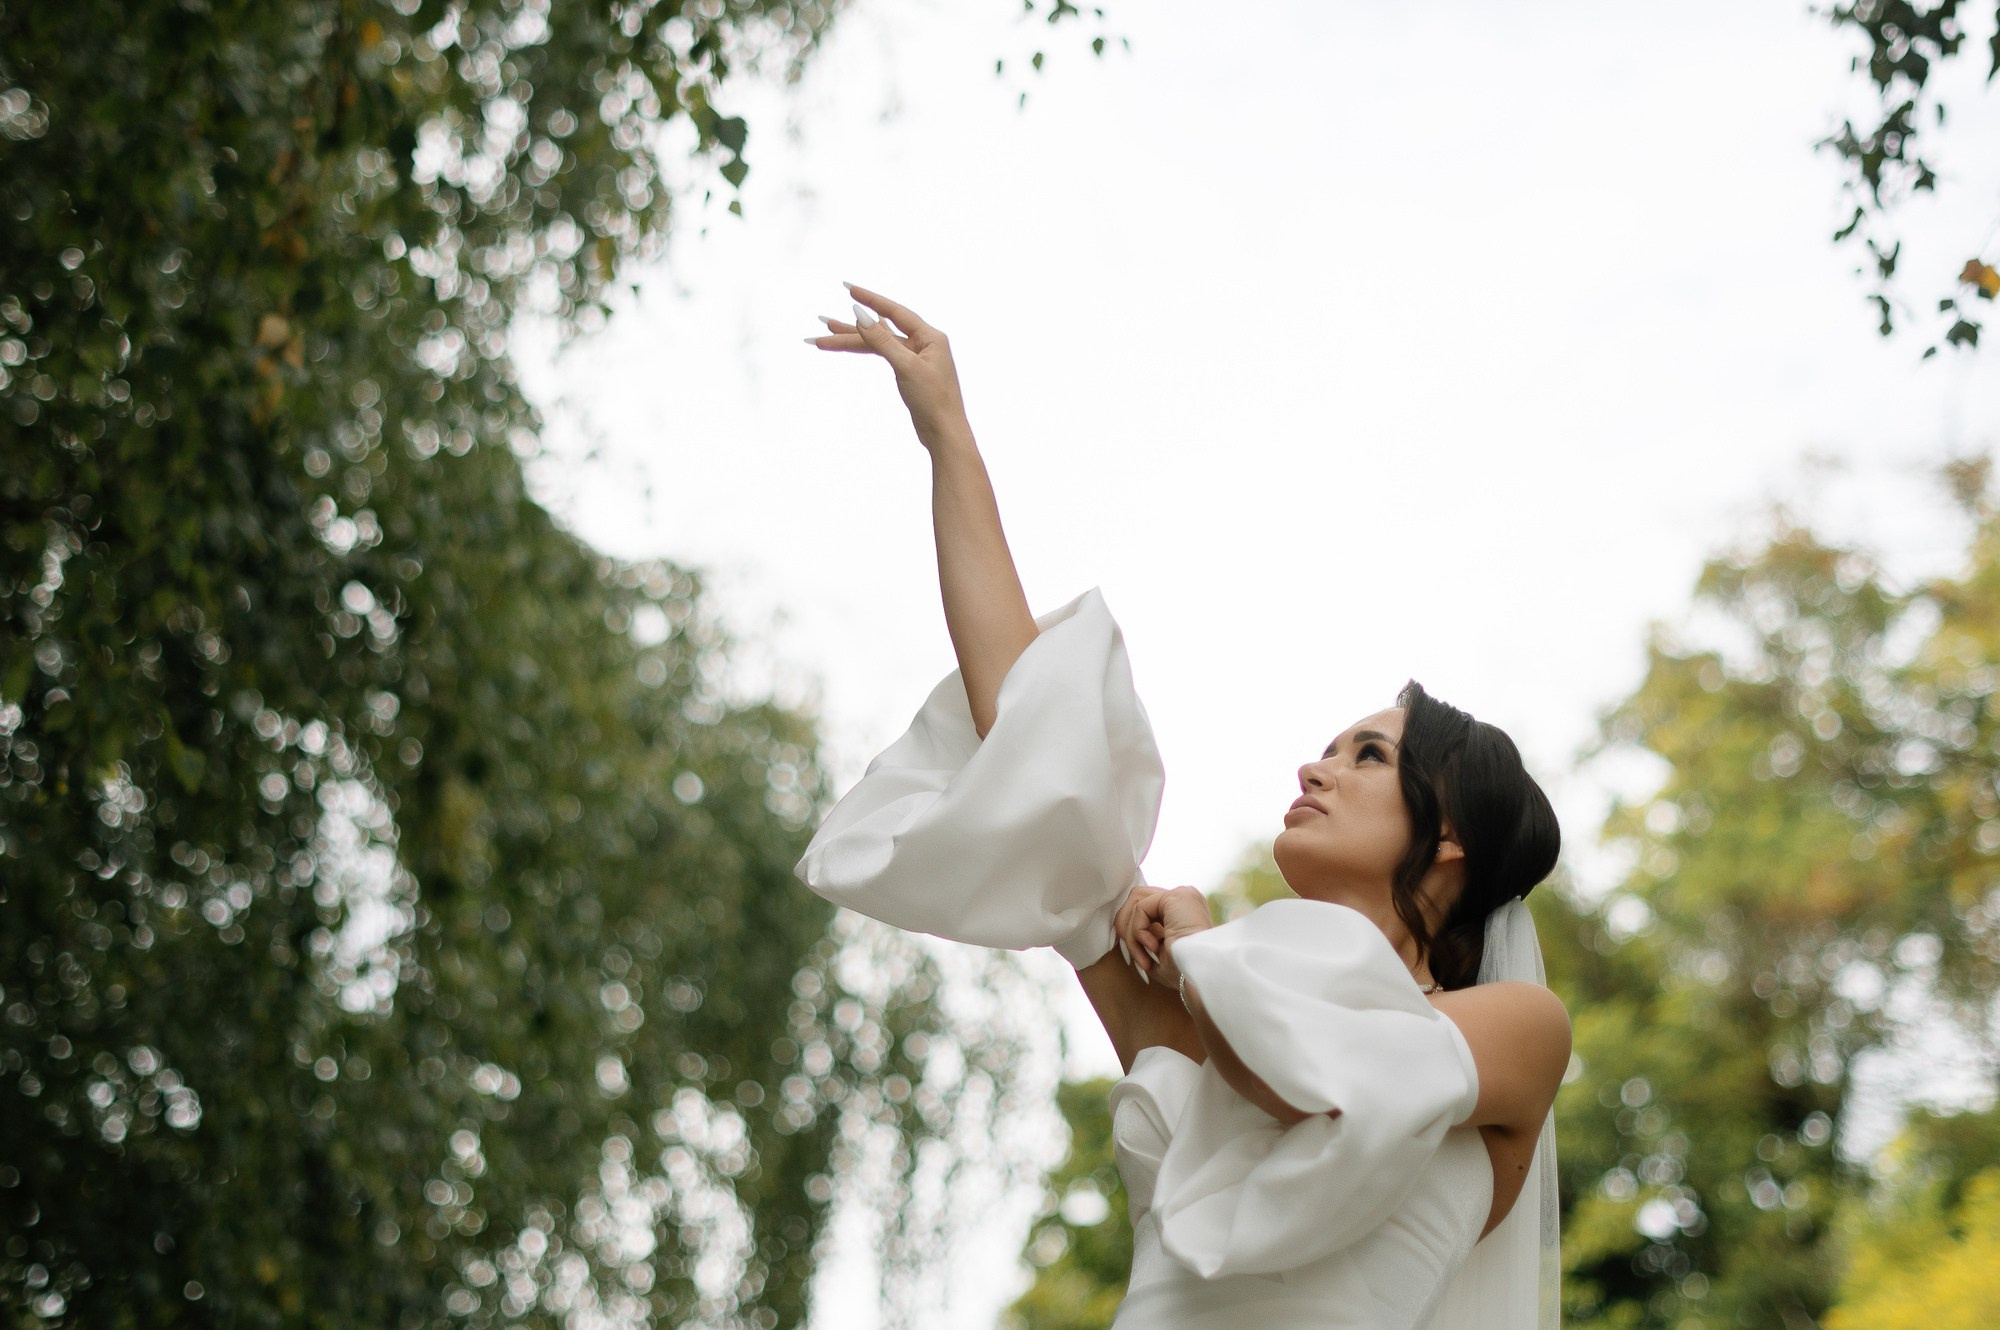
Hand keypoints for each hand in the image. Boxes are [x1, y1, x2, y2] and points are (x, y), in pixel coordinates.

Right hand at [806, 283, 969, 450]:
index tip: (848, 288)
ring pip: (879, 345)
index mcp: (930, 337)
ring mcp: (916, 359)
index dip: (870, 299)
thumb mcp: (905, 367)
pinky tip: (856, 342)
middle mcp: (924, 344)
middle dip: (849, 330)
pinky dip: (868, 350)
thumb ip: (882, 340)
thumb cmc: (933, 401)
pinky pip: (884, 355)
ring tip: (824, 337)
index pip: (894, 312)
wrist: (944, 435)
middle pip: (881, 331)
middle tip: (822, 324)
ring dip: (853, 341)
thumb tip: (861, 315)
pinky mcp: (909, 374)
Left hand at [1113, 885, 1211, 989]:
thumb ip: (1143, 936)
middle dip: (1127, 929)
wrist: (1200, 975)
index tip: (1140, 959)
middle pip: (1138, 900)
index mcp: (1183, 912)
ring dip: (1131, 933)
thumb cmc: (1182, 973)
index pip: (1147, 908)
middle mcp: (1184, 899)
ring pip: (1136, 902)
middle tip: (1138, 956)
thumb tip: (1121, 931)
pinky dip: (1138, 930)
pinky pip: (1140, 908)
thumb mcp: (1157, 953)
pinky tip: (1153, 947)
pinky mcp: (1176, 896)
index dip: (1133, 930)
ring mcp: (1182, 895)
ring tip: (1145, 955)